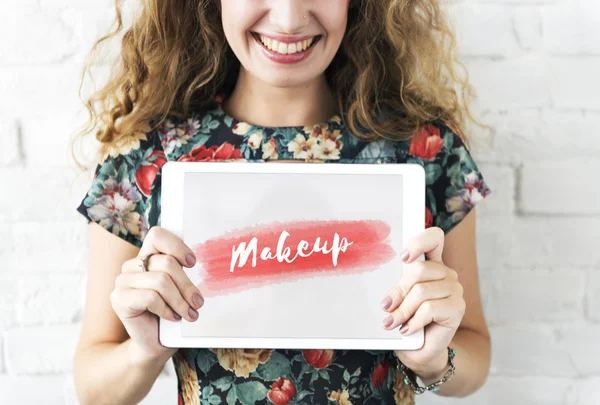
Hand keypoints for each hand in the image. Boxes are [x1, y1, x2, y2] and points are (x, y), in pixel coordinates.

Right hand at [110, 226, 204, 363]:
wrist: (154, 344)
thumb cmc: (170, 314)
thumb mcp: (179, 288)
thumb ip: (181, 271)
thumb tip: (194, 260)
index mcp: (146, 257)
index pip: (157, 235)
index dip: (177, 246)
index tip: (192, 263)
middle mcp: (132, 266)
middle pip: (166, 263)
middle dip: (187, 285)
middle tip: (198, 302)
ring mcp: (122, 281)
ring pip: (161, 281)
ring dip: (180, 301)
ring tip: (188, 313)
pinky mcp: (118, 299)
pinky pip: (150, 297)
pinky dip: (166, 309)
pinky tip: (172, 317)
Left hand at [380, 227, 464, 379]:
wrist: (420, 350)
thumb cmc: (407, 320)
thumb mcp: (399, 299)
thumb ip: (397, 285)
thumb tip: (385, 286)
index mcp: (431, 264)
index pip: (434, 238)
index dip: (419, 242)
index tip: (403, 257)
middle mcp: (446, 273)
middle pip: (419, 270)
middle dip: (398, 290)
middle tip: (386, 307)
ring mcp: (454, 290)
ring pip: (421, 292)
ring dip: (402, 310)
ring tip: (393, 322)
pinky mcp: (457, 307)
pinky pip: (429, 308)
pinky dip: (414, 321)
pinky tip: (408, 329)